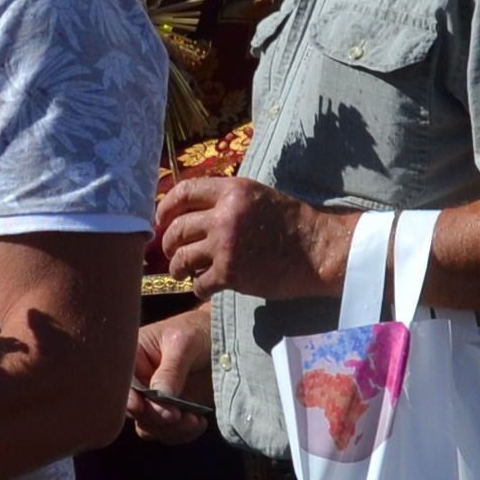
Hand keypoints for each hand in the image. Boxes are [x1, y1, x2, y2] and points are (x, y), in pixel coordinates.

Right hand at [130, 309, 215, 439]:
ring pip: (150, 427)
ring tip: (192, 420)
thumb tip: (159, 397)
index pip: (120, 383)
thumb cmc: (199, 330)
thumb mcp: (184, 342)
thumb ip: (171, 369)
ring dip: (171, 430)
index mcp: (132, 358)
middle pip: (133, 411)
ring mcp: (154, 400)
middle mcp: (138, 381)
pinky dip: (183, 433)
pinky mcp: (172, 412)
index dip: (127, 398)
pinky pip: (169, 433)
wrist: (225, 339)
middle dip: (154, 417)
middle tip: (175, 414)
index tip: (140, 406)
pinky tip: (198, 423)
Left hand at [154, 174, 350, 302]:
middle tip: (170, 252)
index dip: (166, 207)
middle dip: (167, 243)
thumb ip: (228, 200)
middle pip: (178, 228)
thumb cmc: (294, 224)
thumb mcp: (260, 197)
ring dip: (177, 267)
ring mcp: (226, 244)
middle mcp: (225, 214)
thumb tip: (196, 211)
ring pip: (182, 257)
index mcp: (233, 191)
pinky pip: (199, 283)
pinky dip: (197, 288)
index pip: (184, 192)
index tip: (160, 220)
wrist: (319, 251)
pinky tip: (204, 288)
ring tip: (182, 272)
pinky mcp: (231, 273)